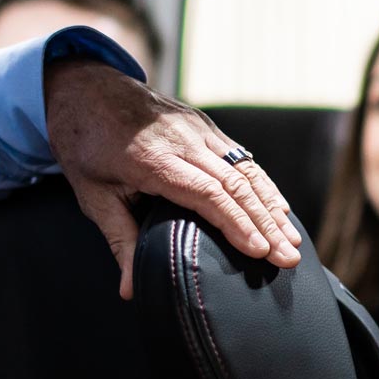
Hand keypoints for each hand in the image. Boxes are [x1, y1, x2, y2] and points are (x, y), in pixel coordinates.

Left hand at [43, 55, 299, 299]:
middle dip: (266, 224)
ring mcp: (198, 129)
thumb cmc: (85, 144)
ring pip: (245, 169)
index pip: (208, 193)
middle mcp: (183, 140)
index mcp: (154, 159)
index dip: (236, 223)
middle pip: (235, 185)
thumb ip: (120, 241)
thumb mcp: (93, 196)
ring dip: (271, 206)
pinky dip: (263, 184)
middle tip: (288, 258)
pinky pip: (241, 157)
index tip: (259, 251)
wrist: (87, 87)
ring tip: (292, 240)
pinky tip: (278, 208)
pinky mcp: (205, 125)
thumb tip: (129, 291)